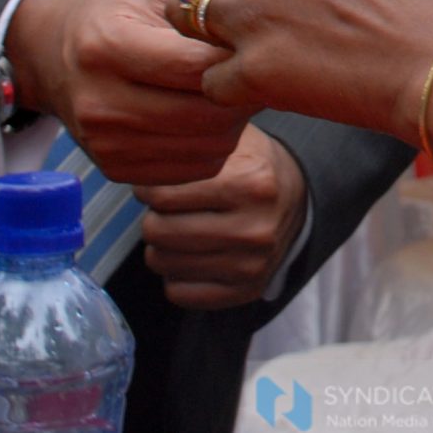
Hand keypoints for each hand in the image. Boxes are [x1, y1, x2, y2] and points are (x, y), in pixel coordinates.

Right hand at [4, 0, 254, 184]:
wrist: (50, 53)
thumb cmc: (110, 13)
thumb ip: (199, 8)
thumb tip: (257, 31)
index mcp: (105, 45)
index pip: (194, 65)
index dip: (235, 57)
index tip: (253, 44)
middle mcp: (100, 101)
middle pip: (204, 113)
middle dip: (242, 93)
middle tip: (257, 72)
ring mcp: (105, 143)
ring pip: (208, 145)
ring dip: (235, 121)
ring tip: (235, 91)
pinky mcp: (116, 169)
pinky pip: (194, 170)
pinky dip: (216, 145)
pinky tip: (211, 116)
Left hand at [135, 123, 309, 309]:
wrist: (296, 200)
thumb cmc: (251, 165)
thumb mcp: (231, 140)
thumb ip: (189, 141)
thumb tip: (136, 148)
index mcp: (250, 184)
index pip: (162, 195)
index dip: (146, 188)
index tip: (152, 184)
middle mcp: (254, 229)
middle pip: (158, 232)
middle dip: (153, 217)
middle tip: (165, 209)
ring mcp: (251, 266)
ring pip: (162, 263)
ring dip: (161, 246)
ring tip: (178, 230)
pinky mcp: (245, 292)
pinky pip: (177, 293)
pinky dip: (175, 274)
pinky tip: (191, 255)